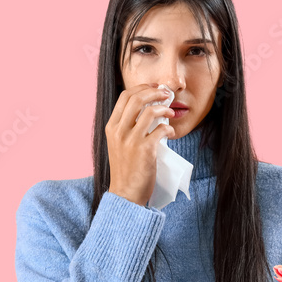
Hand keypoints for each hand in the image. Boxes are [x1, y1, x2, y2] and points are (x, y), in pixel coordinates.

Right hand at [106, 84, 177, 206]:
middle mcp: (119, 131)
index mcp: (111, 127)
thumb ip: (127, 127)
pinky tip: (169, 132)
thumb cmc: (125, 169)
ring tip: (171, 113)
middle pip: (137, 98)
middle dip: (155, 92)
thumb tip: (146, 109)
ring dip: (164, 108)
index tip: (154, 89)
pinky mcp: (145, 150)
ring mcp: (131, 140)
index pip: (124, 96)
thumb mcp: (118, 144)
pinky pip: (160, 129)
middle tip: (166, 94)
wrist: (125, 193)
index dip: (142, 88)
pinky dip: (168, 128)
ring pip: (150, 111)